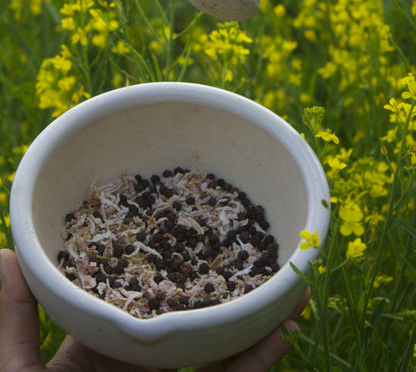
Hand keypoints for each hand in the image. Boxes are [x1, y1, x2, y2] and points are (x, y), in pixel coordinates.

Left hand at [0, 248, 308, 371]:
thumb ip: (12, 319)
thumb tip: (5, 252)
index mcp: (100, 349)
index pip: (134, 298)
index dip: (160, 266)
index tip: (182, 229)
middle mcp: (141, 363)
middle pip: (188, 317)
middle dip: (220, 285)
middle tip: (249, 246)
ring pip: (219, 347)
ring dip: (254, 316)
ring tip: (284, 281)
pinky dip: (258, 359)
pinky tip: (281, 328)